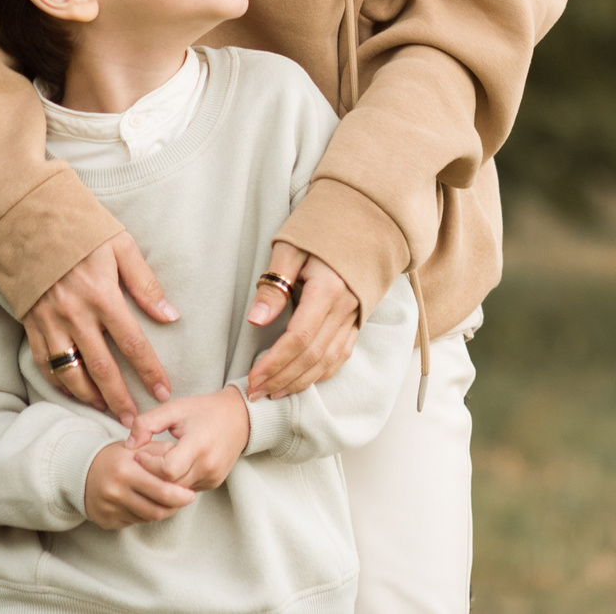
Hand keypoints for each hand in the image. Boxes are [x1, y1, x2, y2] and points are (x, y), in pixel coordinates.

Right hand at [24, 232, 177, 426]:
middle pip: (102, 369)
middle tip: (134, 422)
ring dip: (90, 397)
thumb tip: (170, 316)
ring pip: (71, 373)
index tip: (163, 391)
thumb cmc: (80, 229)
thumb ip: (145, 284)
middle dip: (121, 399)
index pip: (133, 344)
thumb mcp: (120, 245)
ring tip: (105, 410)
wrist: (27, 218)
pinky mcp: (31, 323)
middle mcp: (75, 314)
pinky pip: (44, 363)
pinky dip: (59, 382)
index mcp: (102, 295)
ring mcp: (50, 322)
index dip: (150, 371)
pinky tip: (73, 392)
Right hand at [82, 441, 195, 528]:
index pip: (161, 490)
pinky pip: (135, 522)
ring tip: (169, 501)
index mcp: (125, 471)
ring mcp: (109, 509)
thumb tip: (183, 460)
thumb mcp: (136, 447)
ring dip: (162, 512)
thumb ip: (159, 451)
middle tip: (186, 500)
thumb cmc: (115, 458)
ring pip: (147, 519)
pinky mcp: (106, 520)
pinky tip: (148, 503)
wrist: (80, 470)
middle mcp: (115, 492)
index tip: (191, 492)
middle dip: (175, 507)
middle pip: (156, 510)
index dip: (180, 494)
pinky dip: (146, 515)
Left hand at [128, 387, 250, 491]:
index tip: (140, 452)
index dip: (149, 464)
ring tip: (154, 463)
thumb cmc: (204, 410)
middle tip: (142, 460)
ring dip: (161, 481)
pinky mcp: (213, 483)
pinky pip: (186, 490)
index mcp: (199, 444)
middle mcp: (208, 465)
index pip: (167, 470)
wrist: (240, 417)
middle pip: (169, 484)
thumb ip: (147, 423)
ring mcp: (212, 477)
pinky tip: (169, 468)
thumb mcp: (174, 408)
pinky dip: (174, 482)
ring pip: (176, 492)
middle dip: (151, 475)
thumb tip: (129, 446)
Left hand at [243, 242, 360, 400]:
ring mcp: (355, 316)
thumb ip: (274, 284)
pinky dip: (321, 373)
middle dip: (282, 378)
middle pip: (312, 355)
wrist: (362, 221)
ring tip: (273, 393)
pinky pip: (341, 355)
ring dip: (300, 382)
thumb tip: (256, 320)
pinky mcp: (358, 321)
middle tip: (255, 393)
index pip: (299, 337)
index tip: (252, 378)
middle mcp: (345, 308)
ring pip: (328, 361)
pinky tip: (302, 382)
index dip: (274, 362)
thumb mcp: (291, 247)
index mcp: (328, 289)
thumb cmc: (320, 231)